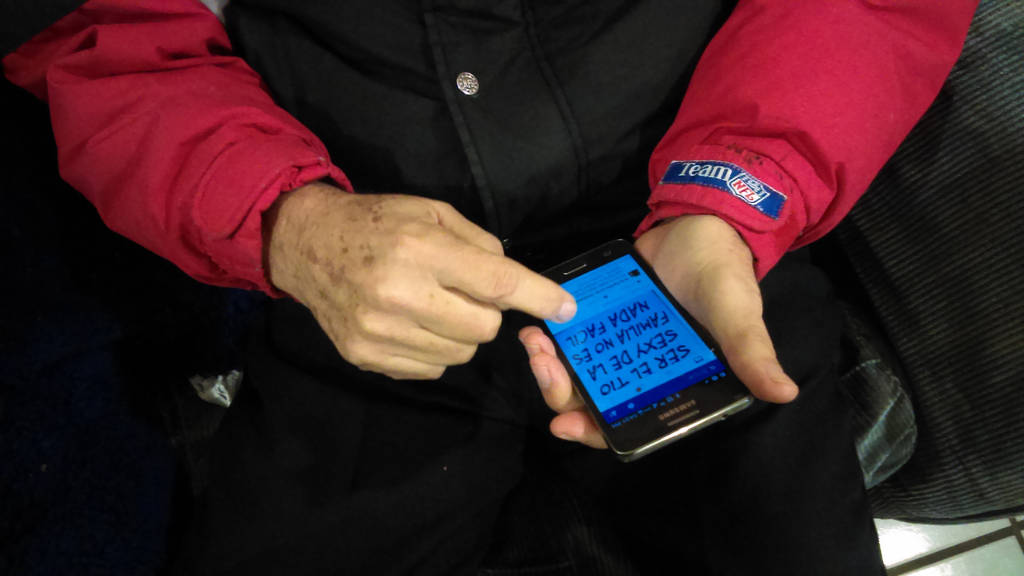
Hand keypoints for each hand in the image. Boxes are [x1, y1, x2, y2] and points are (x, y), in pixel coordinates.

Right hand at [265, 182, 575, 379]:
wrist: (307, 245)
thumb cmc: (377, 223)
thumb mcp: (430, 212)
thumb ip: (479, 244)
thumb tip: (517, 283)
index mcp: (421, 249)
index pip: (496, 283)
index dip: (538, 296)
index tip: (566, 308)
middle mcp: (399, 294)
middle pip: (484, 328)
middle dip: (486, 313)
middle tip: (464, 292)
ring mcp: (379, 331)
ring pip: (460, 355)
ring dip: (460, 334)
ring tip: (433, 306)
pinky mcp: (365, 356)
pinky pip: (430, 369)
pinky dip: (434, 350)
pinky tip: (411, 323)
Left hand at [519, 215, 797, 447]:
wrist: (702, 224)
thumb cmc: (726, 276)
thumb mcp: (739, 315)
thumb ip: (752, 353)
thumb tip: (785, 393)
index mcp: (672, 388)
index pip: (629, 424)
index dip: (597, 431)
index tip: (566, 425)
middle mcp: (640, 375)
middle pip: (591, 401)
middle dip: (561, 393)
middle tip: (544, 367)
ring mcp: (617, 346)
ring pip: (575, 371)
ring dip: (549, 366)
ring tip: (534, 344)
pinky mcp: (601, 318)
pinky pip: (571, 336)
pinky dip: (551, 336)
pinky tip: (535, 325)